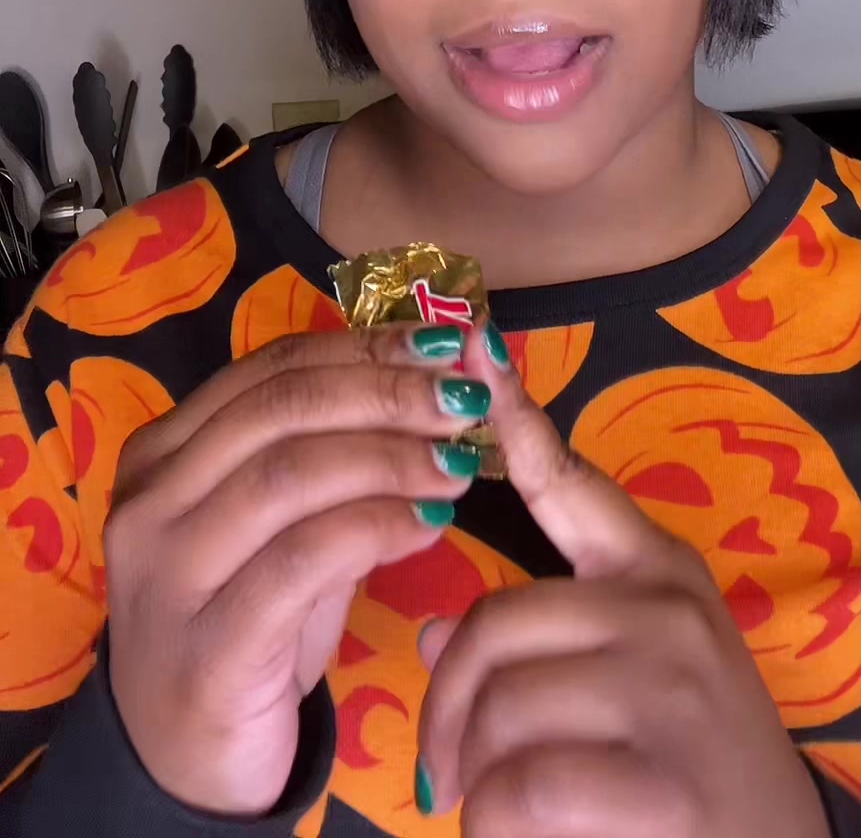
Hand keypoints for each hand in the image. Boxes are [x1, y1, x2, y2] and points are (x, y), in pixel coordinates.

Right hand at [105, 324, 492, 817]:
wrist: (184, 761)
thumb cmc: (244, 621)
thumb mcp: (282, 526)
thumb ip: (335, 457)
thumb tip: (439, 388)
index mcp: (162, 451)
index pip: (273, 367)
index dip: (366, 347)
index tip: (445, 346)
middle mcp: (150, 502)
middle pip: (282, 409)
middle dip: (387, 394)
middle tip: (465, 402)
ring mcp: (168, 575)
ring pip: (289, 475)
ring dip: (390, 458)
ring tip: (458, 464)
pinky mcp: (207, 647)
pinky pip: (302, 561)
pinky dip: (376, 528)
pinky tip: (430, 527)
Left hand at [416, 326, 828, 837]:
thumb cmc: (691, 768)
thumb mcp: (634, 680)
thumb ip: (544, 643)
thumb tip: (439, 638)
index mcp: (656, 572)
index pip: (570, 483)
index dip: (513, 414)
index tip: (471, 343)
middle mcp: (666, 611)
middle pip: (494, 626)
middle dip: (451, 709)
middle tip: (448, 770)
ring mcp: (670, 691)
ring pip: (500, 708)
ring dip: (474, 777)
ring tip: (500, 808)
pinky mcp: (664, 781)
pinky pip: (520, 788)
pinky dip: (493, 827)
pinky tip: (522, 836)